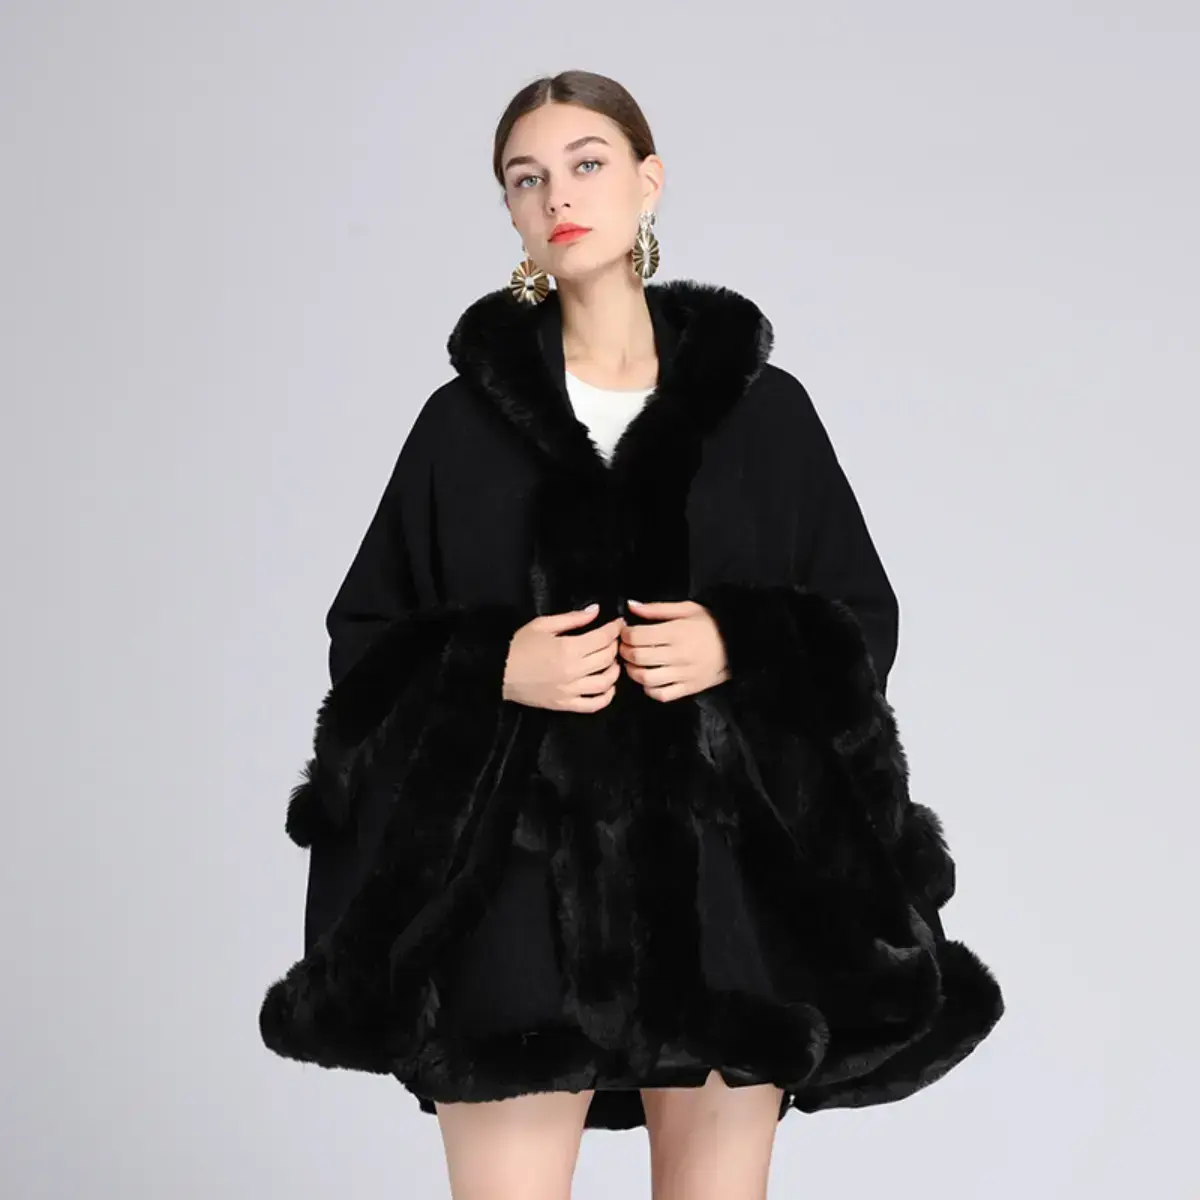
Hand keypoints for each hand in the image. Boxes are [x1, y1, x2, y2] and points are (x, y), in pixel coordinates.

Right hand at [502, 604, 624, 711]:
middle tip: (613, 639)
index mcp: (568, 648)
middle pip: (607, 658)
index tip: (618, 623)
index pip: (603, 638)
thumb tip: (596, 611)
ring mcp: (571, 690)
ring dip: (614, 670)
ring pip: (606, 682)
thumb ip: (572, 618)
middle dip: (615, 645)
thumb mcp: (543, 625)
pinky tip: (607, 686)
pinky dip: (607, 696)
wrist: (499, 672)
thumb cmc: (519, 646)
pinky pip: (594, 704)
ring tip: (610, 661)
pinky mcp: (565, 704)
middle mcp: (574, 671)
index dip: (614, 628)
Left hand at [618, 599, 729, 701]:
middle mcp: (679, 655)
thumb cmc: (709, 623)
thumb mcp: (687, 609)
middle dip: (624, 651)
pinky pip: (661, 694)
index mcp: (677, 632)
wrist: (738, 644)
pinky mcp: (689, 689)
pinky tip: (649, 679)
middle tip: (625, 647)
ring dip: (633, 671)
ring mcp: (684, 675)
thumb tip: (630, 606)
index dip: (625, 634)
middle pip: (638, 657)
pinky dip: (649, 689)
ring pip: (646, 678)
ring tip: (633, 664)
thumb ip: (657, 608)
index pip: (638, 636)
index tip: (626, 632)